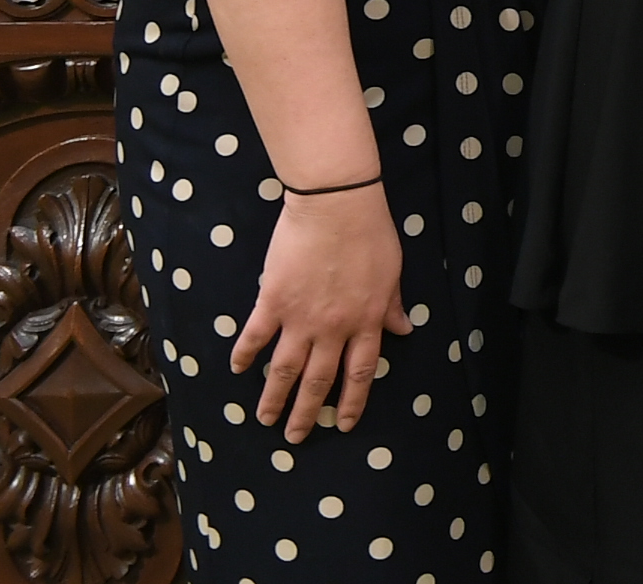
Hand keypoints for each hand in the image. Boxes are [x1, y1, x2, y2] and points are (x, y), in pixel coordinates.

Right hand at [230, 183, 410, 437]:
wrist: (337, 206)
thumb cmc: (371, 233)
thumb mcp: (393, 272)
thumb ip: (393, 305)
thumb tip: (404, 330)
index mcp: (367, 320)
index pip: (360, 372)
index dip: (353, 401)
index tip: (345, 424)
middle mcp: (334, 328)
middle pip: (319, 381)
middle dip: (308, 413)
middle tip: (296, 436)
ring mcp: (301, 318)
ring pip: (285, 370)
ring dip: (274, 398)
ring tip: (266, 418)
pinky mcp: (273, 302)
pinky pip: (255, 336)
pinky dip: (246, 355)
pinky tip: (238, 370)